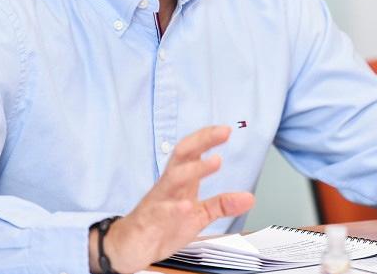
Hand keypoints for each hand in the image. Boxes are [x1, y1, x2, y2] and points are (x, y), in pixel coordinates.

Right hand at [90, 126, 254, 273]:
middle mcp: (168, 186)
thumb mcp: (198, 215)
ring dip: (194, 169)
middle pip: (182, 155)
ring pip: (173, 179)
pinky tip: (186, 206)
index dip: (207, 138)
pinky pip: (161, 212)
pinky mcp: (149, 221)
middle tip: (222, 132)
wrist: (128, 247)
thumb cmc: (161, 225)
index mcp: (180, 181)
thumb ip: (222, 204)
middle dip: (202, 141)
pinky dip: (174, 209)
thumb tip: (249, 197)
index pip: (192, 151)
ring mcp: (158, 202)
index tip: (226, 129)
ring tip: (215, 161)